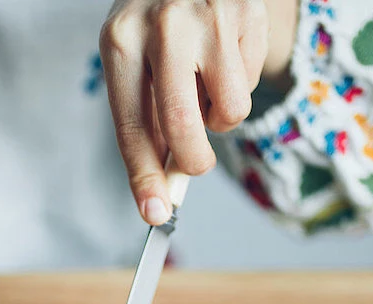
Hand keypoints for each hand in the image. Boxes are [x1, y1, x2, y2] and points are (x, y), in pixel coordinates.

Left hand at [100, 0, 295, 223]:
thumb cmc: (157, 28)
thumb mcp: (136, 65)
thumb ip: (149, 127)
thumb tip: (162, 193)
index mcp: (121, 41)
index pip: (132, 127)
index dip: (144, 177)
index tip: (155, 214)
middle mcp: (162, 26)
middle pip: (183, 127)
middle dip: (193, 161)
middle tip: (197, 162)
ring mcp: (208, 16)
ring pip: (229, 111)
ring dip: (221, 116)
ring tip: (207, 85)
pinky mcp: (247, 12)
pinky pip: (251, 81)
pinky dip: (241, 83)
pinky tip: (225, 56)